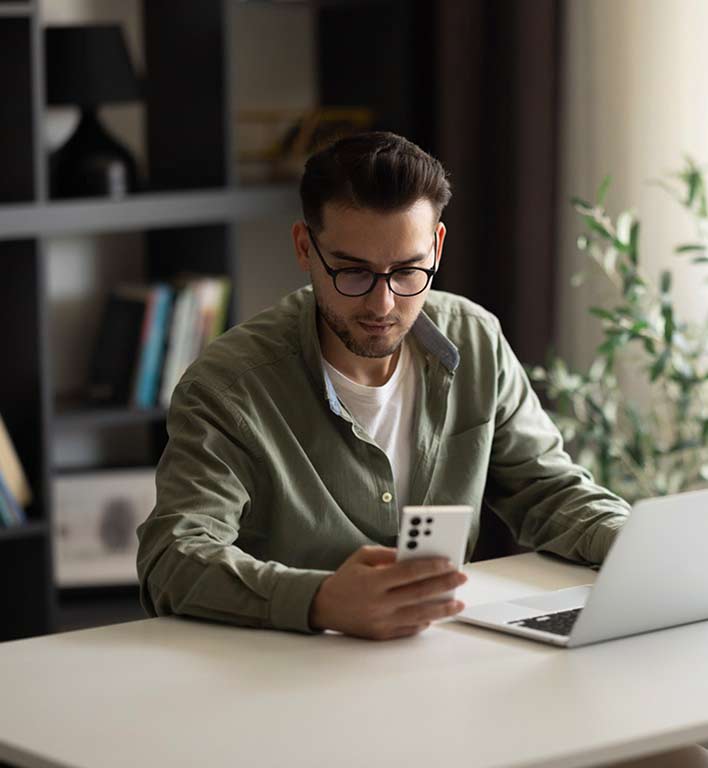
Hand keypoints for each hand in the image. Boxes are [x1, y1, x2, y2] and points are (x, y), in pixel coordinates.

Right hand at [308, 545, 466, 639]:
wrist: (323, 607)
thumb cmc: (346, 578)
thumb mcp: (362, 557)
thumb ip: (388, 554)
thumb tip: (415, 555)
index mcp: (373, 581)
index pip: (409, 573)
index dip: (431, 567)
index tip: (448, 562)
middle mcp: (378, 603)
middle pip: (419, 594)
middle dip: (444, 585)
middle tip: (461, 578)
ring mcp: (381, 621)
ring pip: (419, 615)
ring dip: (442, 609)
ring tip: (458, 602)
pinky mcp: (382, 635)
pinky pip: (410, 629)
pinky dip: (425, 621)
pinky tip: (437, 614)